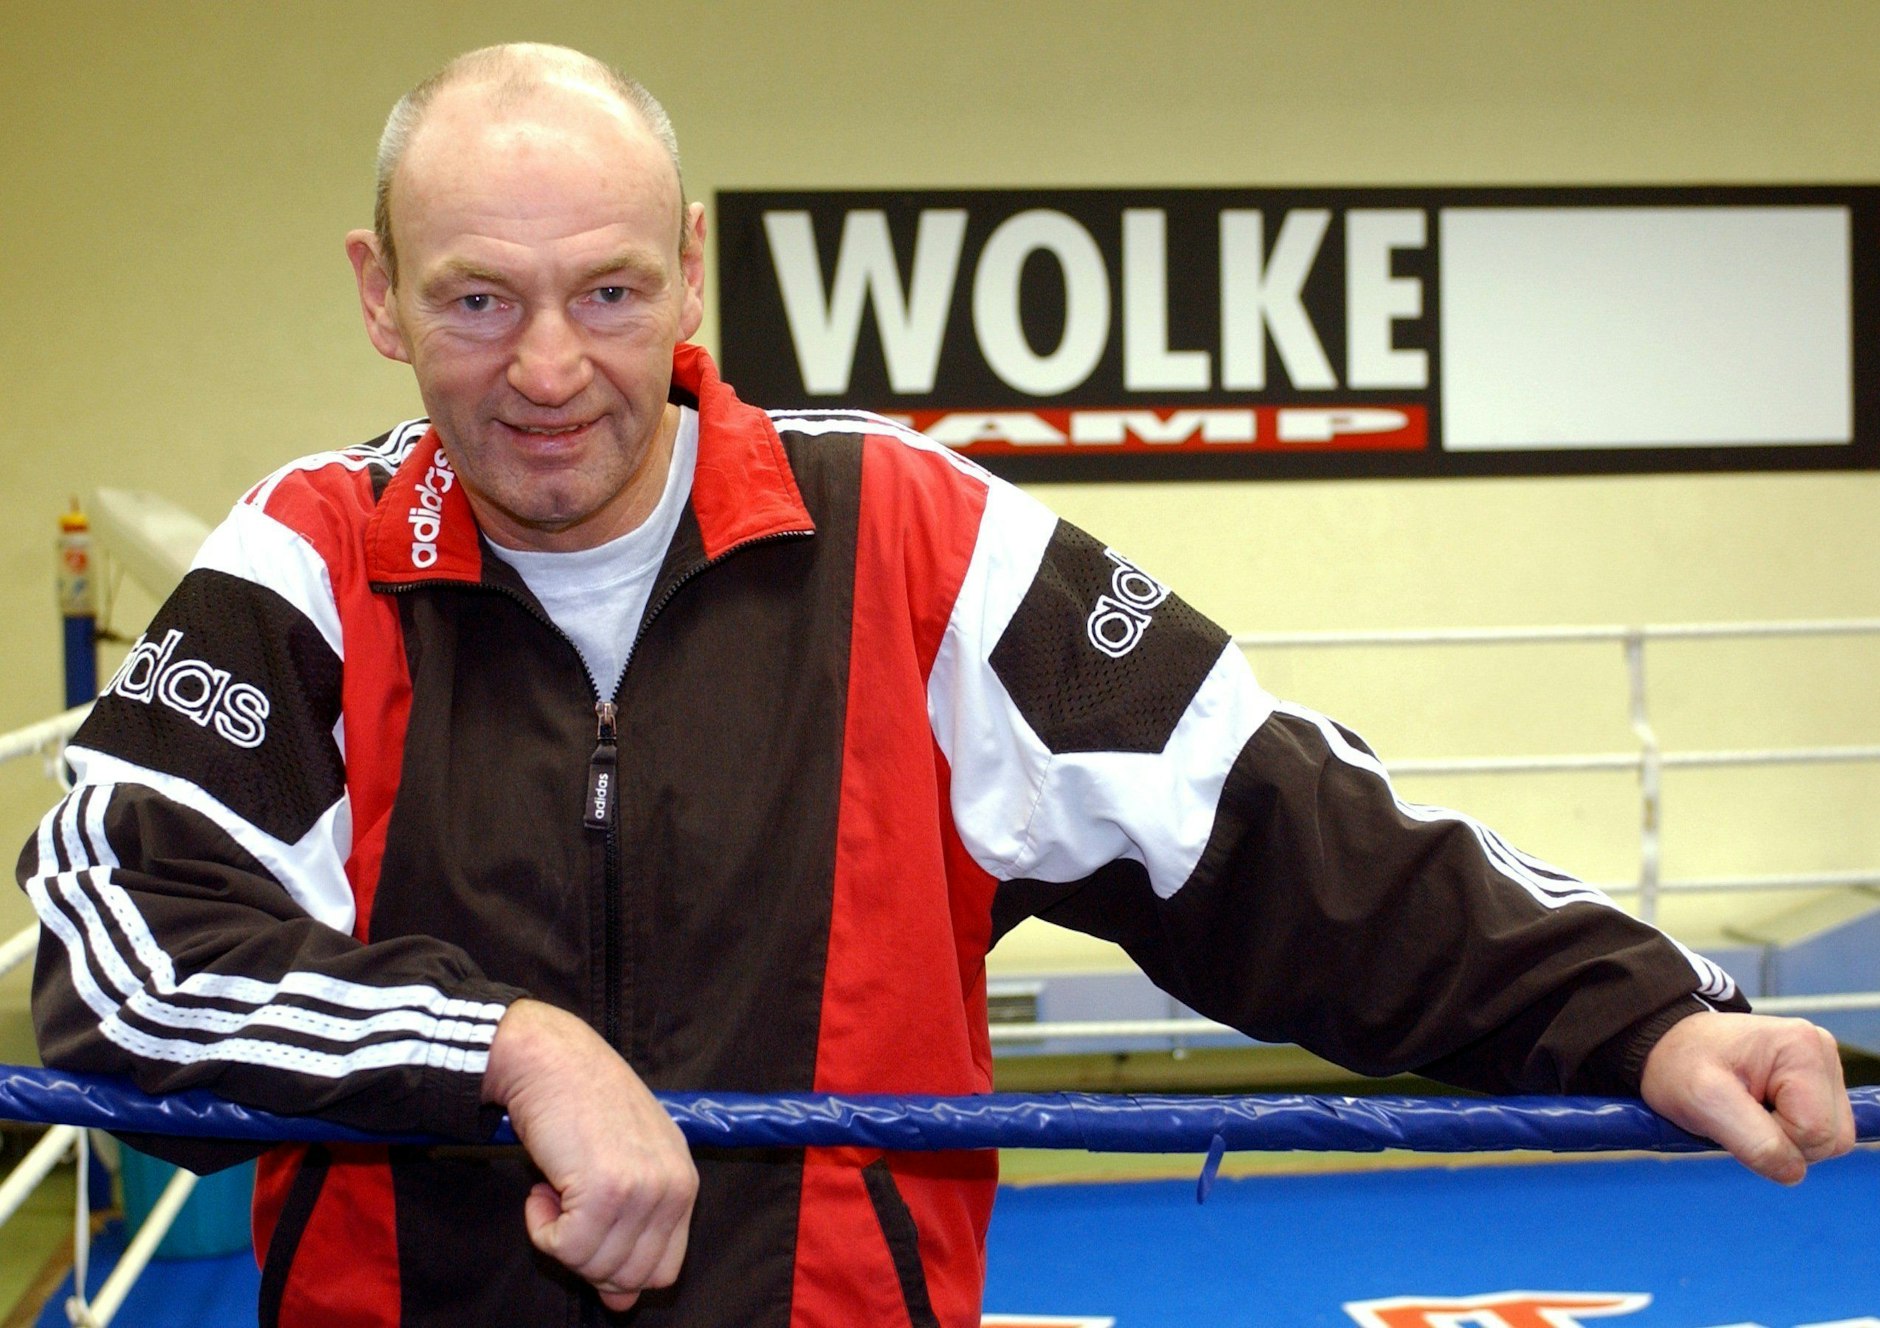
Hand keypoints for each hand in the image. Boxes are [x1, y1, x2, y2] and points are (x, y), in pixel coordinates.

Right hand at [482, 999, 697, 1309]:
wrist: (551, 1059)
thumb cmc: (582, 1106)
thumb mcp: (624, 1166)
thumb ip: (630, 1234)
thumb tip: (622, 1305)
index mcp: (685, 1183)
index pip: (665, 1269)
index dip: (620, 1269)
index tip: (589, 1238)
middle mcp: (673, 1187)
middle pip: (629, 1277)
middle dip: (585, 1255)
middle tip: (567, 1206)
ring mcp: (642, 1189)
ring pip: (592, 1265)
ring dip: (559, 1235)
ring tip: (557, 1186)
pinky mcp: (605, 1189)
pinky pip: (564, 1247)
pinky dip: (540, 1227)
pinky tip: (543, 1186)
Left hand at [1639, 1010, 1854, 1183]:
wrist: (1667, 1047)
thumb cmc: (1679, 1066)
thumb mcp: (1704, 1103)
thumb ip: (1756, 1143)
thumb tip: (1795, 1172)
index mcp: (1802, 1048)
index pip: (1816, 1132)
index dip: (1774, 1141)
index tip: (1734, 1112)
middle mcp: (1821, 1052)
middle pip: (1830, 1139)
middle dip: (1782, 1142)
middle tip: (1738, 1113)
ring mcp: (1823, 1067)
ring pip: (1829, 1140)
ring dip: (1785, 1139)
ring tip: (1747, 1109)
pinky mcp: (1817, 1082)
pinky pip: (1821, 1131)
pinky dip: (1788, 1132)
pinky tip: (1760, 1109)